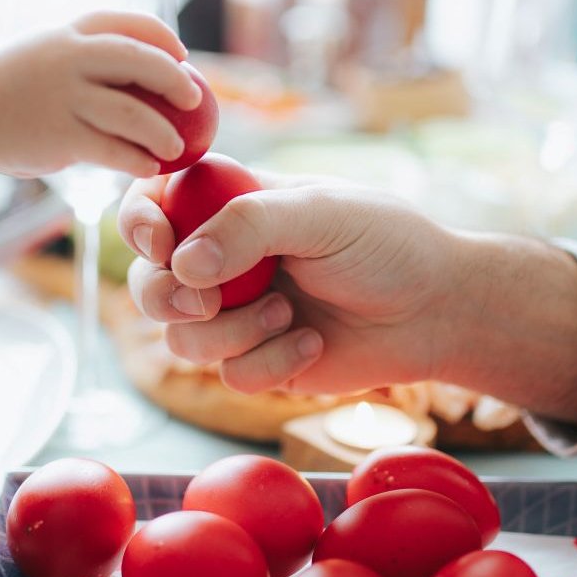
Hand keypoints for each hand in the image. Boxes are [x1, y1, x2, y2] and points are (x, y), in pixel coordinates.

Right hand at [0, 11, 200, 182]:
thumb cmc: (8, 91)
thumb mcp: (44, 56)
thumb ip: (84, 60)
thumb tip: (139, 75)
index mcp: (68, 32)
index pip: (128, 23)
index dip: (162, 37)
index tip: (182, 55)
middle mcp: (69, 58)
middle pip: (140, 60)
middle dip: (175, 79)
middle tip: (195, 100)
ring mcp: (65, 96)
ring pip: (134, 112)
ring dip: (163, 132)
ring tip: (176, 147)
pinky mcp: (61, 136)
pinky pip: (114, 150)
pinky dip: (137, 160)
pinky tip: (148, 168)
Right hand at [117, 173, 576, 422]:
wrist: (436, 312)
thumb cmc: (387, 245)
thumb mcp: (323, 215)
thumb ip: (250, 226)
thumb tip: (182, 265)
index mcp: (231, 203)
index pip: (153, 203)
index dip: (139, 224)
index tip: (161, 243)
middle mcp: (223, 259)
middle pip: (149, 282)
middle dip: (168, 296)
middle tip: (208, 300)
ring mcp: (237, 312)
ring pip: (182, 336)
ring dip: (233, 331)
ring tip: (289, 313)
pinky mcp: (258, 360)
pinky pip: (228, 374)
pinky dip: (270, 362)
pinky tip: (312, 344)